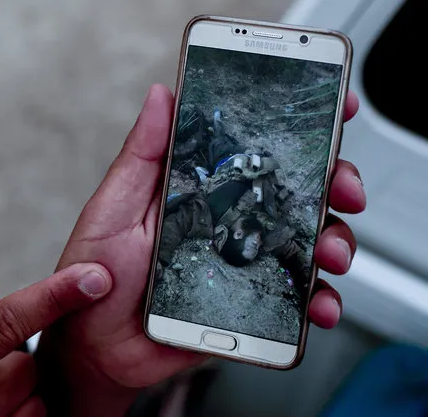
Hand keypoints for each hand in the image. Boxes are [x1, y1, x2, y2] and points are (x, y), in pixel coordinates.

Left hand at [37, 85, 365, 416]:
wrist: (95, 343)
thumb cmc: (96, 270)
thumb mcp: (112, 206)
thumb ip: (142, 155)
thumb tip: (161, 95)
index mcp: (199, 188)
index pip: (253, 148)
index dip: (296, 127)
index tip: (333, 107)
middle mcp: (226, 220)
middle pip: (294, 192)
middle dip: (332, 183)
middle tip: (343, 188)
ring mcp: (240, 261)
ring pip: (305, 242)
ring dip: (333, 241)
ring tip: (329, 253)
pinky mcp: (247, 303)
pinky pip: (294, 299)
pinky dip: (318, 301)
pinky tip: (318, 305)